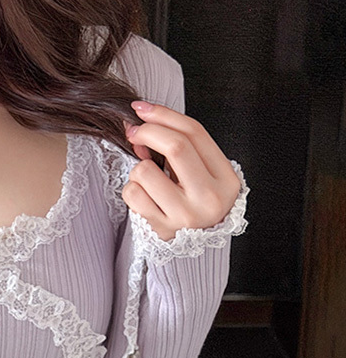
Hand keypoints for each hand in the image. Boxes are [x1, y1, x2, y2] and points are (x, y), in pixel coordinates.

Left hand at [121, 101, 242, 241]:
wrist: (195, 248)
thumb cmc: (195, 202)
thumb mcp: (202, 173)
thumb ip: (180, 148)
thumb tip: (140, 126)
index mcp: (225, 178)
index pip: (194, 133)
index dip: (163, 114)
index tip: (142, 109)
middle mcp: (209, 197)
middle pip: (176, 146)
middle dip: (148, 132)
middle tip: (133, 132)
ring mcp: (185, 216)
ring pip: (145, 171)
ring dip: (138, 169)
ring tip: (148, 181)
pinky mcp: (161, 230)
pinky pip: (133, 195)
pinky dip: (132, 190)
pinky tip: (143, 196)